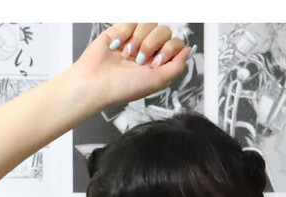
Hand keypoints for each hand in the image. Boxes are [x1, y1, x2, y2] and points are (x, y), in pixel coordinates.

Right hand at [71, 23, 193, 108]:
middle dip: (152, 45)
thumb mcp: (157, 81)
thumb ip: (177, 66)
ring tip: (127, 54)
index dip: (168, 50)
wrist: (96, 82)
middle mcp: (149, 50)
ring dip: (138, 39)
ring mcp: (135, 39)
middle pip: (165, 30)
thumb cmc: (123, 87)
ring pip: (149, 23)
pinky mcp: (121, 30)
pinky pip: (132, 20)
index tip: (156, 63)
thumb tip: (189, 50)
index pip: (175, 43)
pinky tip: (118, 46)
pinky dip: (125, 33)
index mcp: (158, 63)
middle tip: (140, 60)